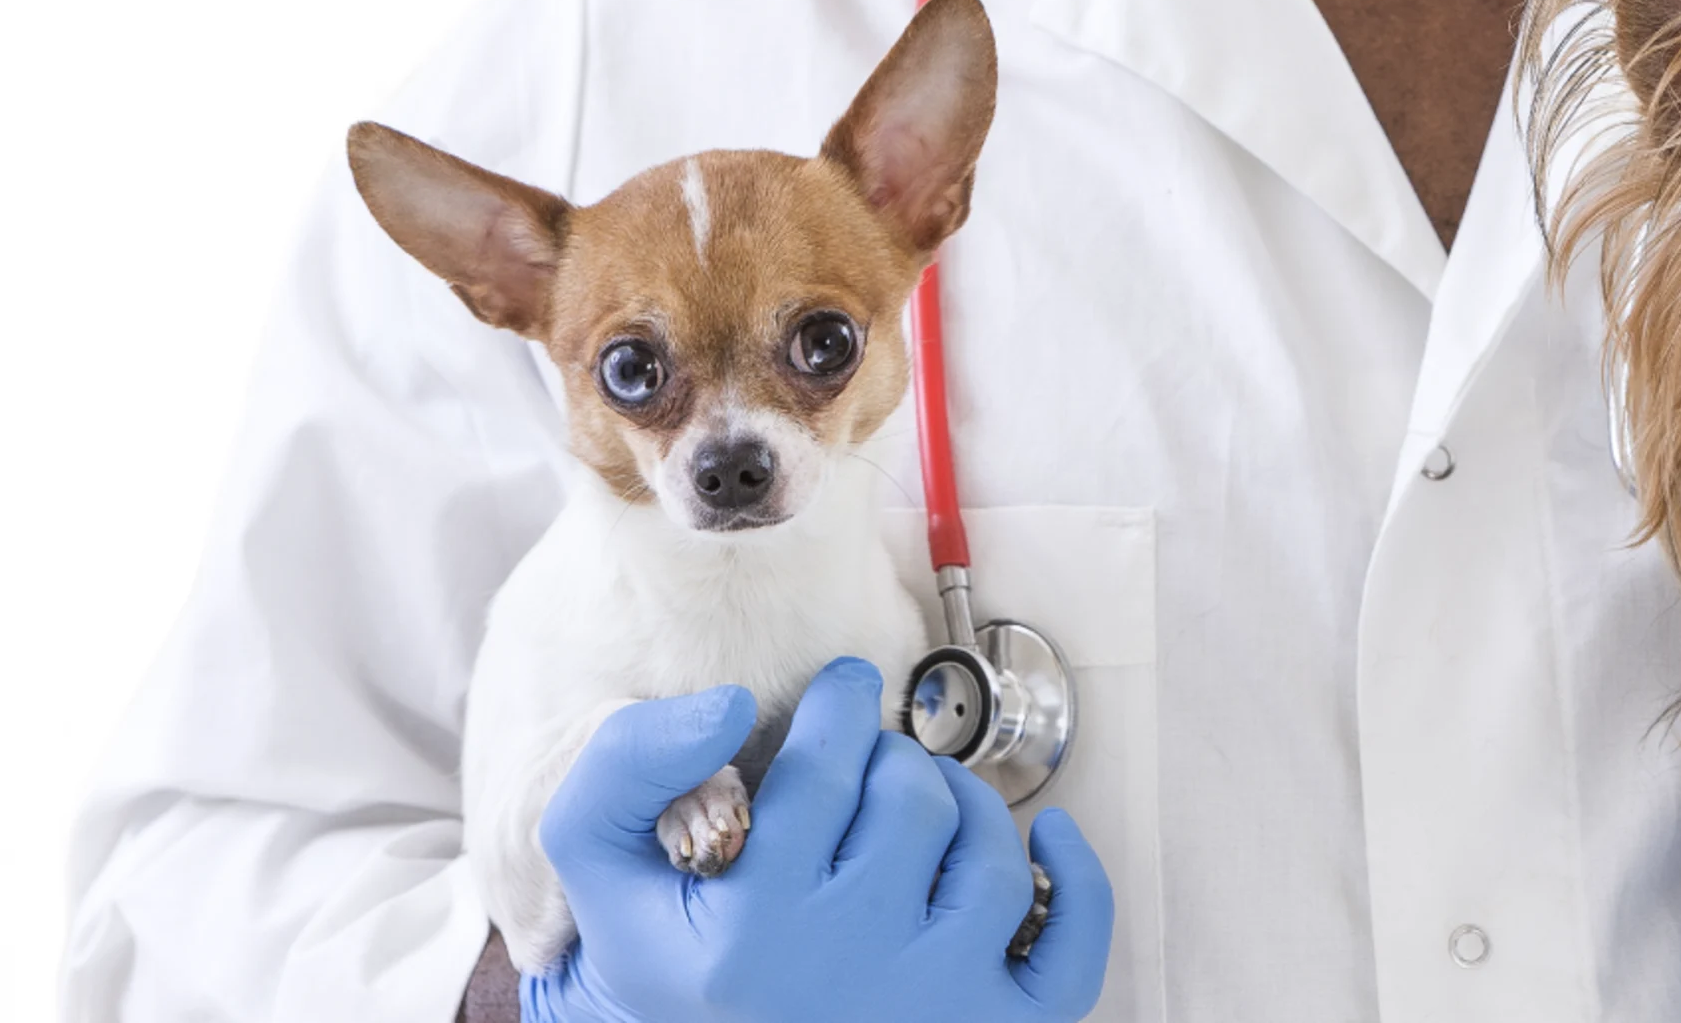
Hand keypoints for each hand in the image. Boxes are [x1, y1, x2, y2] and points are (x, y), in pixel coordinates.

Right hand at [519, 657, 1113, 1022]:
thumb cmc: (671, 957)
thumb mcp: (601, 864)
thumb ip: (627, 765)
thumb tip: (732, 703)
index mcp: (754, 924)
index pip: (828, 766)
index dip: (841, 704)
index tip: (845, 689)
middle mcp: (848, 967)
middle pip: (914, 803)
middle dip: (894, 762)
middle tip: (871, 769)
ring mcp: (931, 1007)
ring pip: (992, 862)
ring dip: (970, 809)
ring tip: (927, 807)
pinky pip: (1072, 955)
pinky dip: (1080, 886)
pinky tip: (1049, 839)